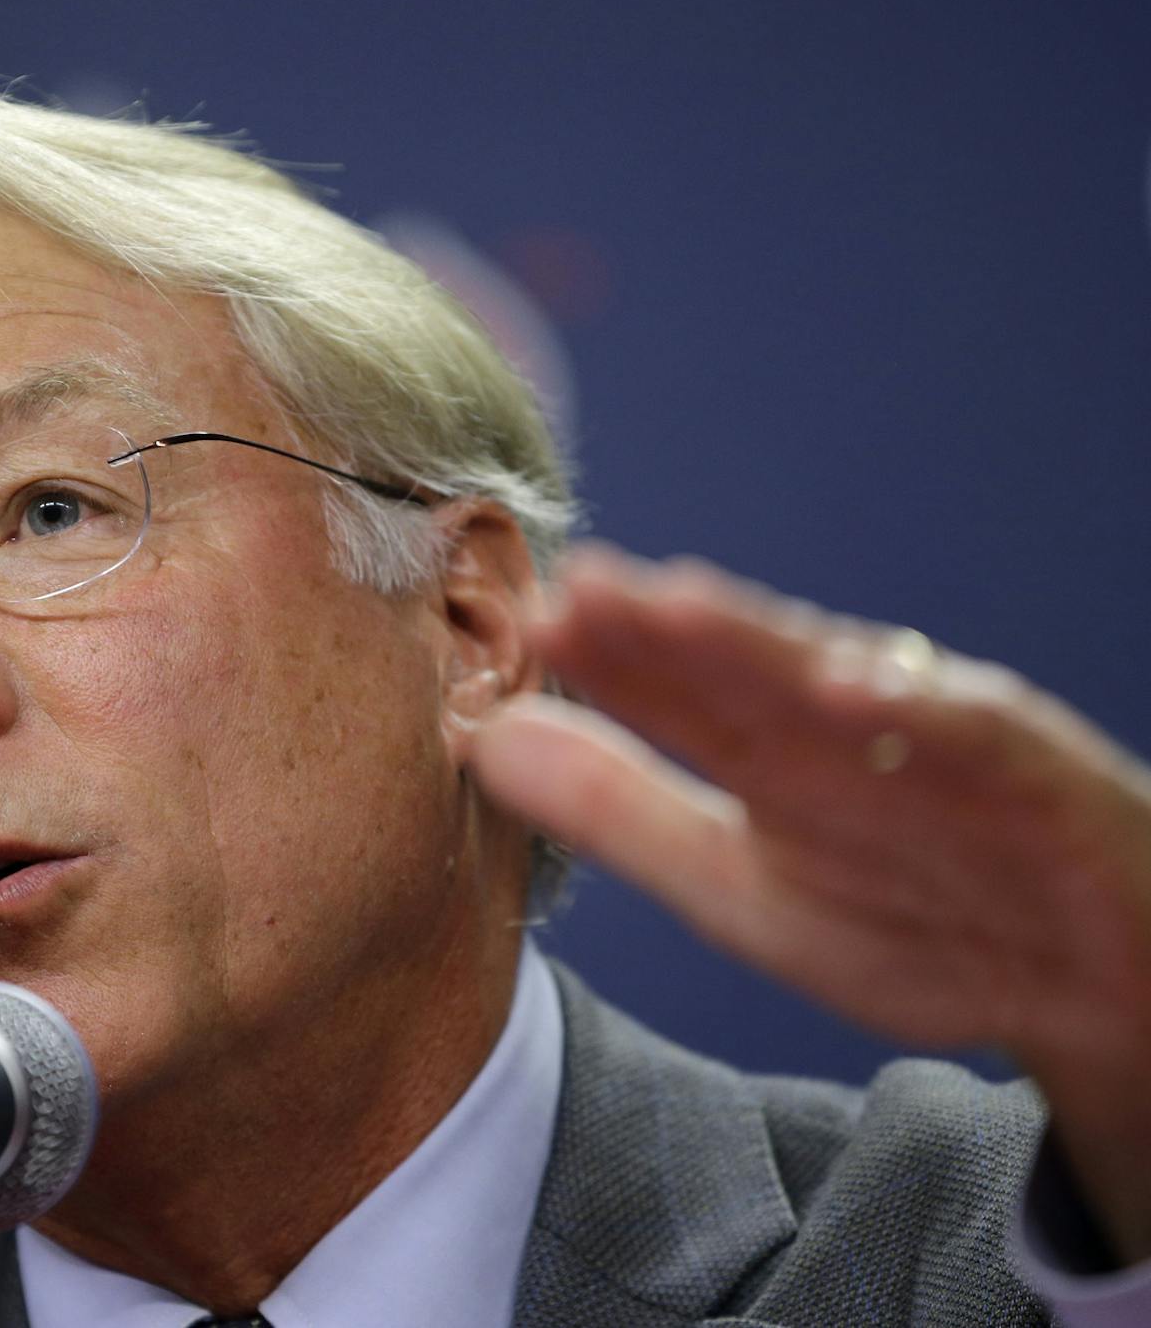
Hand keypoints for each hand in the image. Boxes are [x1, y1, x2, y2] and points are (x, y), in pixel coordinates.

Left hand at [465, 543, 1150, 1259]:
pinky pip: (970, 732)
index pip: (671, 693)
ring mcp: (937, 740)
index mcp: (768, 752)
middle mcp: (844, 725)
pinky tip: (845, 690)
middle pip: (741, 664)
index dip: (602, 661)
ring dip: (761, 640)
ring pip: (842, 675)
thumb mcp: (738, 887)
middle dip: (662, 626)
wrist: (1091, 988)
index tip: (523, 631)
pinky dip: (912, 709)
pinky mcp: (1035, 773)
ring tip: (675, 604)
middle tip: (578, 587)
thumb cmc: (912, 920)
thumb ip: (619, 814)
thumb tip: (485, 740)